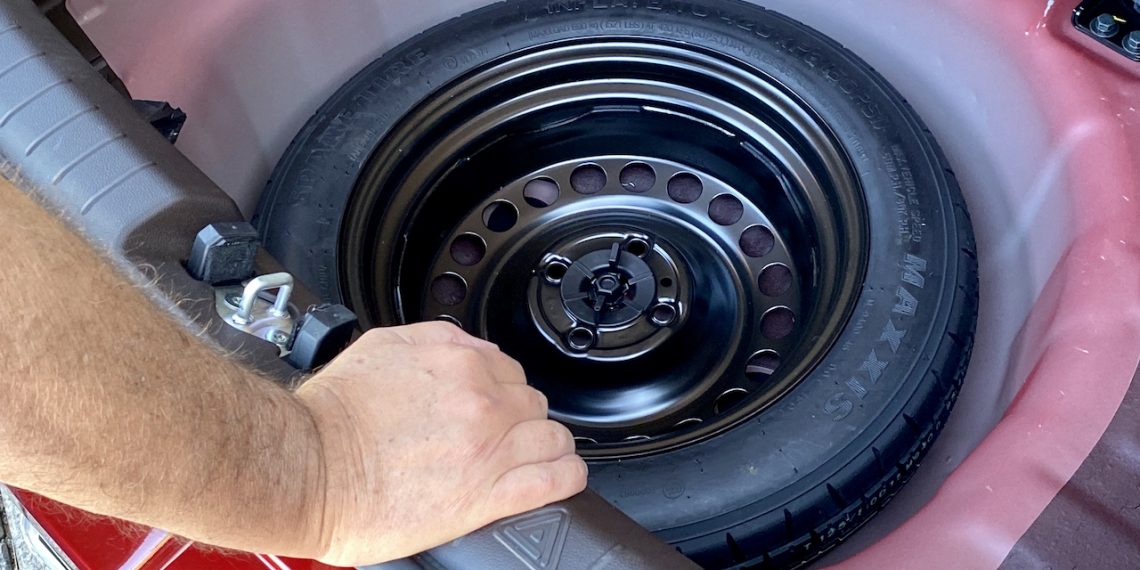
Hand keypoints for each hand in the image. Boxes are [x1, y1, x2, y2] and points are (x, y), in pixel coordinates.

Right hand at [294, 322, 586, 565]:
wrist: (307, 469)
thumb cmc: (330, 418)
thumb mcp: (381, 349)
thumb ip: (433, 343)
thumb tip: (463, 349)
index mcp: (457, 359)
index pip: (509, 369)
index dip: (502, 392)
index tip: (495, 408)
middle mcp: (480, 398)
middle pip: (532, 403)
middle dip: (520, 420)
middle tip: (501, 438)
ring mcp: (490, 446)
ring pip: (553, 438)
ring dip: (548, 447)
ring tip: (536, 459)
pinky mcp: (490, 493)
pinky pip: (556, 478)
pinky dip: (566, 476)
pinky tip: (560, 478)